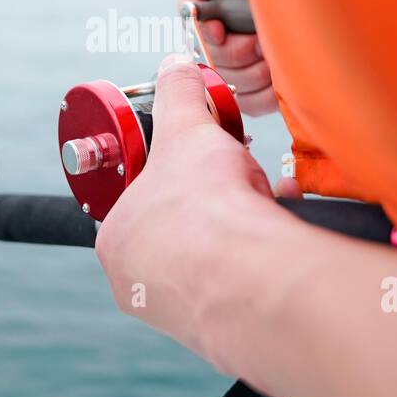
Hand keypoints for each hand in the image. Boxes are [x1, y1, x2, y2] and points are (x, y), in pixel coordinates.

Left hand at [95, 54, 282, 376]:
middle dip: (212, 197)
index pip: (138, 198)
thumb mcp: (187, 129)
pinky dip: (262, 251)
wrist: (255, 279)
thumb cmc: (205, 210)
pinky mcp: (228, 327)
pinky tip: (280, 227)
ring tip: (260, 199)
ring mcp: (184, 311)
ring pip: (214, 255)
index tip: (196, 161)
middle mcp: (141, 285)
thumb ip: (179, 94)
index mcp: (116, 240)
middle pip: (180, 227)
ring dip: (240, 222)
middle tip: (232, 178)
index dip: (172, 172)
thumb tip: (177, 68)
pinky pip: (245, 279)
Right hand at [179, 0, 276, 115]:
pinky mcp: (265, 87)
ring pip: (227, 81)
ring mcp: (250, 59)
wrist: (355, 21)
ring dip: (254, 74)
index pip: (190, 13)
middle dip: (237, 53)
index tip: (223, 30)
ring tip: (278, 57)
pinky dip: (266, 94)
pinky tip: (282, 78)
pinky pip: (248, 102)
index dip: (205, 29)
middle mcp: (235, 26)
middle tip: (263, 42)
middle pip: (206, 54)